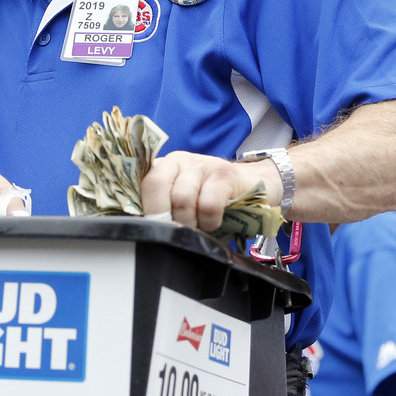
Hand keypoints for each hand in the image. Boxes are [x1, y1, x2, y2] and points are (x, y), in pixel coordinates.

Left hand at [140, 151, 274, 233]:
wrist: (255, 183)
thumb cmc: (213, 197)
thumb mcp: (184, 199)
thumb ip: (163, 207)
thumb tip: (142, 231)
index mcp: (162, 167)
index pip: (140, 183)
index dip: (141, 209)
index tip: (148, 230)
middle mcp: (178, 160)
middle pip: (156, 185)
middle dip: (161, 217)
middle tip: (172, 234)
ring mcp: (201, 164)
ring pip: (182, 198)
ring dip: (189, 223)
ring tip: (198, 229)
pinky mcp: (224, 174)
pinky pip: (208, 204)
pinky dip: (209, 221)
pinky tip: (214, 223)